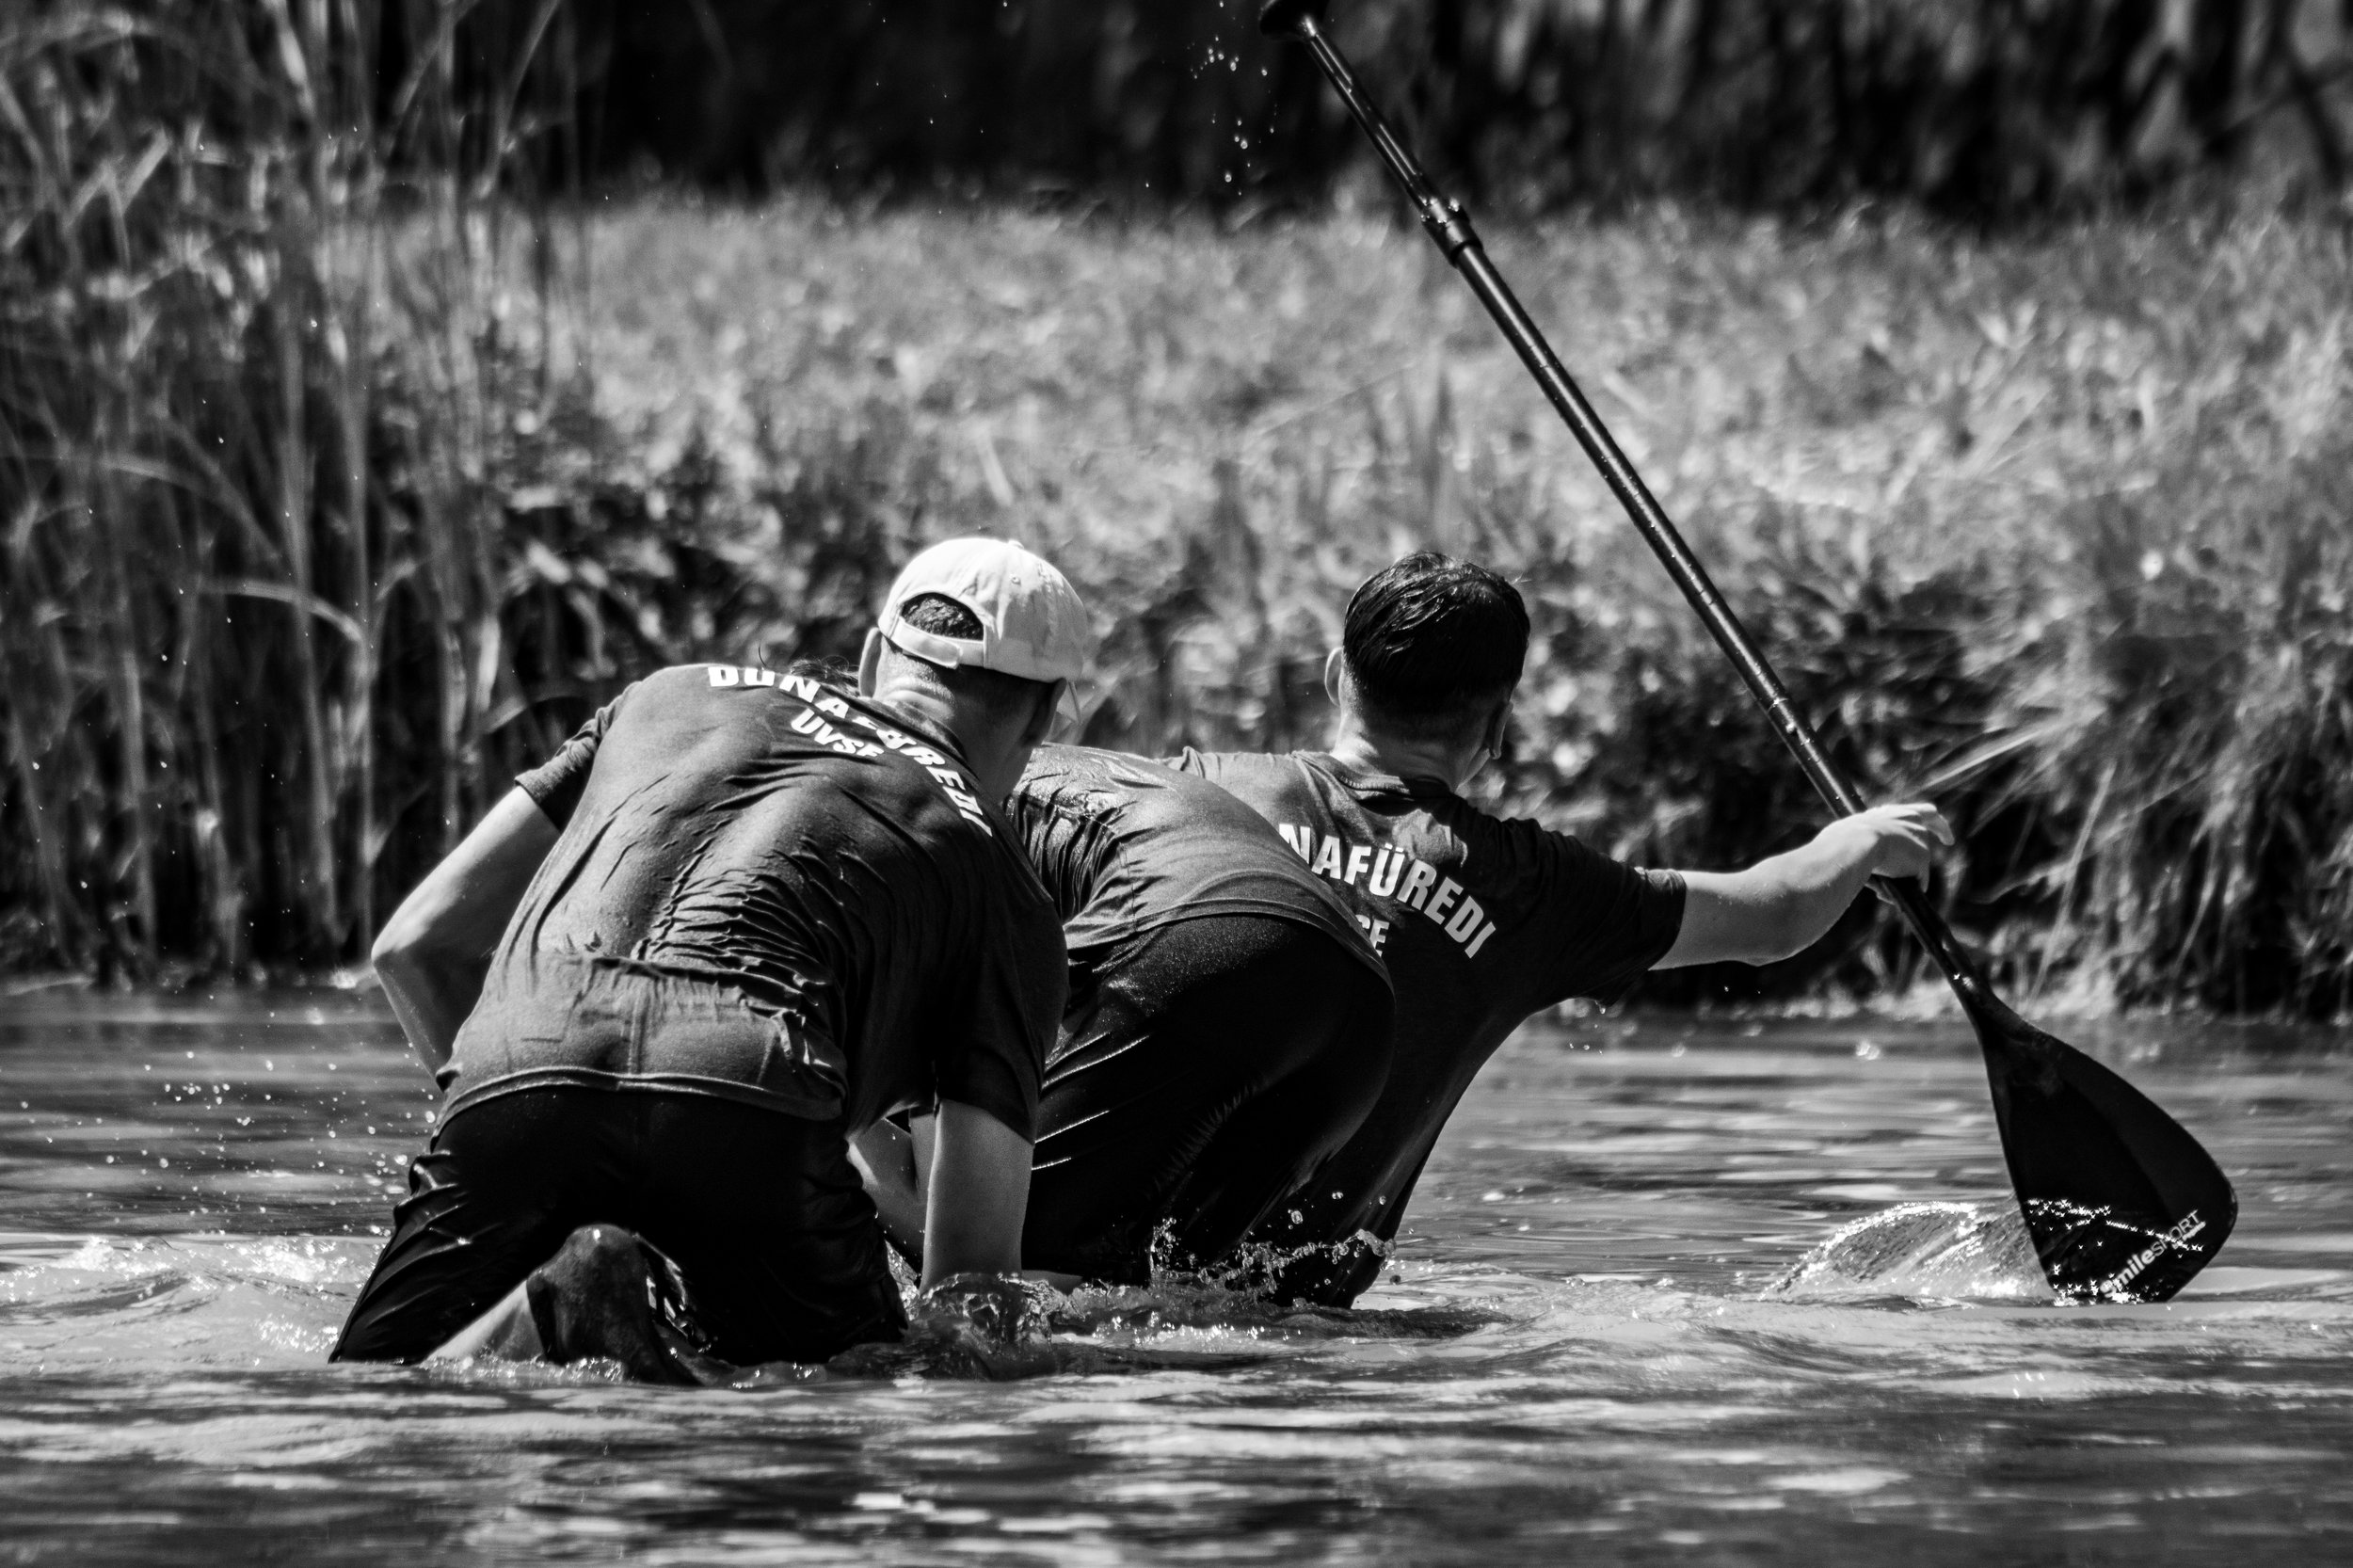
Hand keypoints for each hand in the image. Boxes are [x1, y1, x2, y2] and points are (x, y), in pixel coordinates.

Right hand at [1818, 802, 1952, 887]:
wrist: (1855, 843)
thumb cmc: (1843, 838)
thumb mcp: (1853, 834)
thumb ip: (1862, 840)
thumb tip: (1853, 856)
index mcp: (1894, 812)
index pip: (1921, 811)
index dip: (1930, 818)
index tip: (1934, 826)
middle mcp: (1912, 821)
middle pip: (1933, 826)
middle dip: (1941, 832)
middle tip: (1947, 840)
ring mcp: (1920, 840)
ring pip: (1918, 862)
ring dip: (1907, 874)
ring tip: (1884, 888)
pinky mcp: (1922, 859)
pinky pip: (1917, 881)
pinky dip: (1906, 889)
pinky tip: (1889, 895)